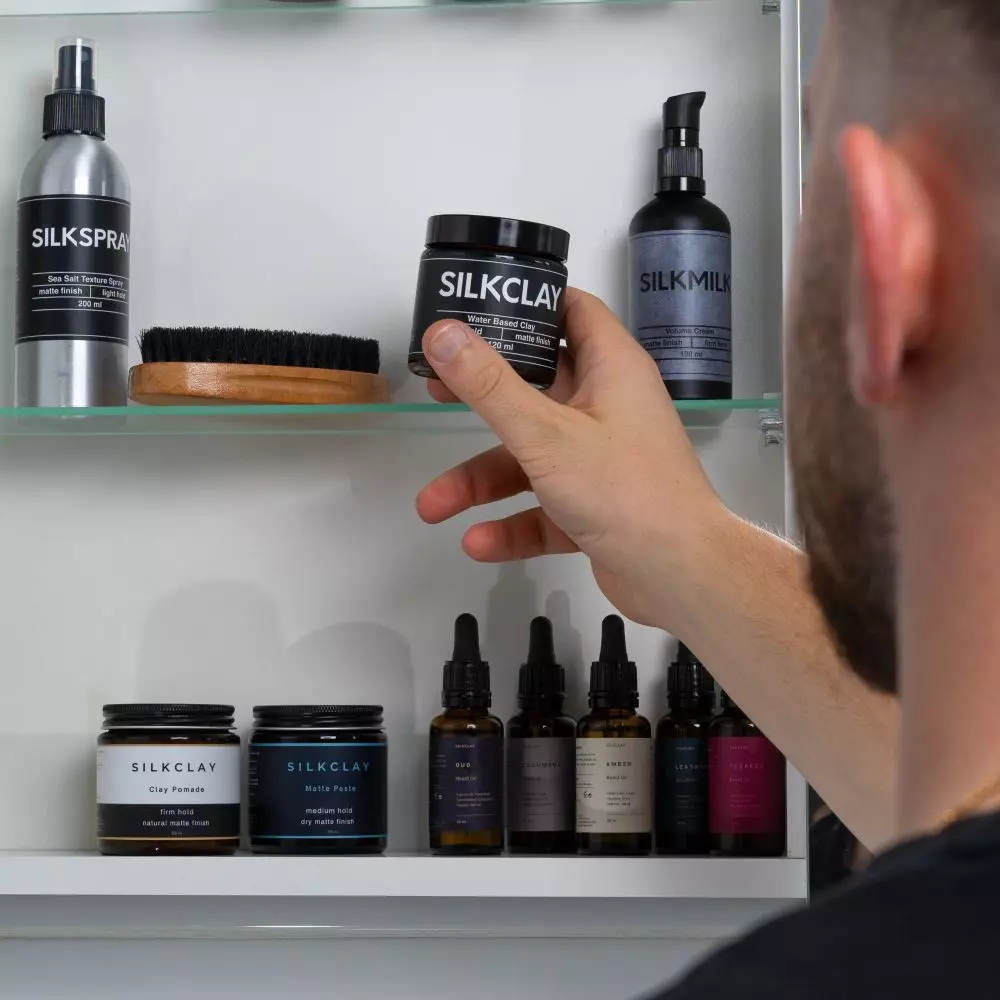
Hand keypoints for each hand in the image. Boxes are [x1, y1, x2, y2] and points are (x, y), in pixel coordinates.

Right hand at [415, 288, 728, 627]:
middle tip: (437, 391)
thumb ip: (489, 386)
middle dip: (483, 398)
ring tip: (433, 504)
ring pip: (531, 459)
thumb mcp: (545, 434)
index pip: (572, 313)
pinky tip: (477, 541)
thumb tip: (445, 334)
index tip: (481, 305)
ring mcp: (601, 460)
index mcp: (611, 369)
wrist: (680, 574)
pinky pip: (543, 508)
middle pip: (536, 388)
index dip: (529, 304)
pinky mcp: (596, 507)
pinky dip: (511, 524)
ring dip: (482, 481)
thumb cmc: (628, 492)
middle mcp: (608, 408)